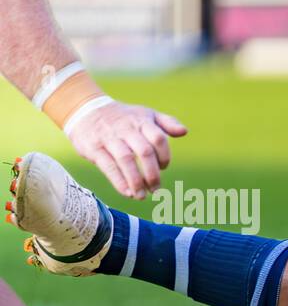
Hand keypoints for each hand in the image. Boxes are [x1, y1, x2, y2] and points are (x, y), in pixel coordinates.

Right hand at [66, 100, 187, 198]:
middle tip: (157, 190)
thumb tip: (184, 131)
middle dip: (153, 174)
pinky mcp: (94, 148)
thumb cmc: (123, 117)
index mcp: (141, 121)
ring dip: (136, 181)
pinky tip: (128, 193)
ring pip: (126, 160)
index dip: (165, 156)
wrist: (85, 109)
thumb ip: (167, 123)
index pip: (159, 139)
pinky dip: (119, 181)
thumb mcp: (145, 114)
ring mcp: (109, 138)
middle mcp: (126, 129)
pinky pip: (108, 166)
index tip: (164, 167)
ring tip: (142, 196)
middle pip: (144, 152)